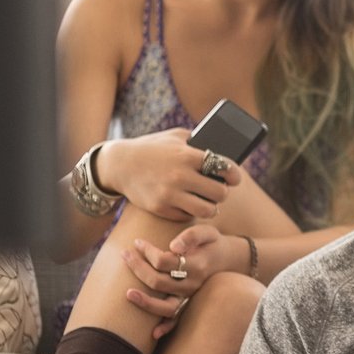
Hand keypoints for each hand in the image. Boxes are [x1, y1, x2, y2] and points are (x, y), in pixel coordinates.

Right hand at [98, 128, 240, 224]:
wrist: (120, 164)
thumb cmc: (152, 148)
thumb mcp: (175, 136)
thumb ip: (198, 142)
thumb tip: (223, 150)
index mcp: (187, 155)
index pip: (224, 168)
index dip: (234, 174)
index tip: (234, 177)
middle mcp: (180, 176)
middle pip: (220, 193)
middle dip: (222, 191)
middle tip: (218, 189)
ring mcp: (170, 194)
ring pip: (208, 210)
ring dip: (211, 206)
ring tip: (207, 201)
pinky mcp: (161, 208)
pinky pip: (188, 216)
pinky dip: (191, 212)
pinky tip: (188, 203)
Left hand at [121, 226, 242, 340]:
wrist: (228, 259)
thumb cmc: (212, 243)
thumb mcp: (206, 232)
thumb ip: (191, 236)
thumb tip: (174, 246)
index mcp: (196, 266)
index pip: (163, 261)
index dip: (147, 251)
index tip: (137, 242)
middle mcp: (192, 285)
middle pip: (158, 282)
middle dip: (138, 268)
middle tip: (125, 254)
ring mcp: (190, 297)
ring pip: (166, 307)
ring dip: (146, 302)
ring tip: (127, 293)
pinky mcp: (189, 303)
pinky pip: (178, 320)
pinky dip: (167, 328)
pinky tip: (153, 333)